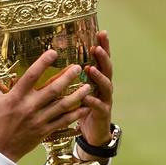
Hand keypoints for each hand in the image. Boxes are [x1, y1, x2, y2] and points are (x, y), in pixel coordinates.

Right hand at [0, 50, 91, 162]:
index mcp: (15, 98)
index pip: (30, 76)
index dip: (42, 63)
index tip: (53, 52)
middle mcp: (29, 107)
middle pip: (52, 90)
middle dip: (67, 77)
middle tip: (79, 67)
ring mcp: (38, 120)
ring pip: (62, 106)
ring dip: (76, 95)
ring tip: (88, 85)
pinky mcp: (44, 131)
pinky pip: (63, 121)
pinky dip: (75, 115)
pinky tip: (85, 107)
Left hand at [77, 30, 113, 158]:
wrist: (93, 133)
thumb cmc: (83, 108)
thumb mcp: (78, 90)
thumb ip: (73, 76)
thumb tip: (58, 59)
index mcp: (97, 79)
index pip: (101, 59)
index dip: (102, 46)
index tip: (100, 32)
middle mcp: (104, 87)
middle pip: (107, 68)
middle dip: (104, 56)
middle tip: (97, 46)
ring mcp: (105, 100)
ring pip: (106, 85)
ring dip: (99, 76)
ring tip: (91, 68)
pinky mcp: (102, 114)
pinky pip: (99, 106)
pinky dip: (93, 101)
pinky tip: (86, 97)